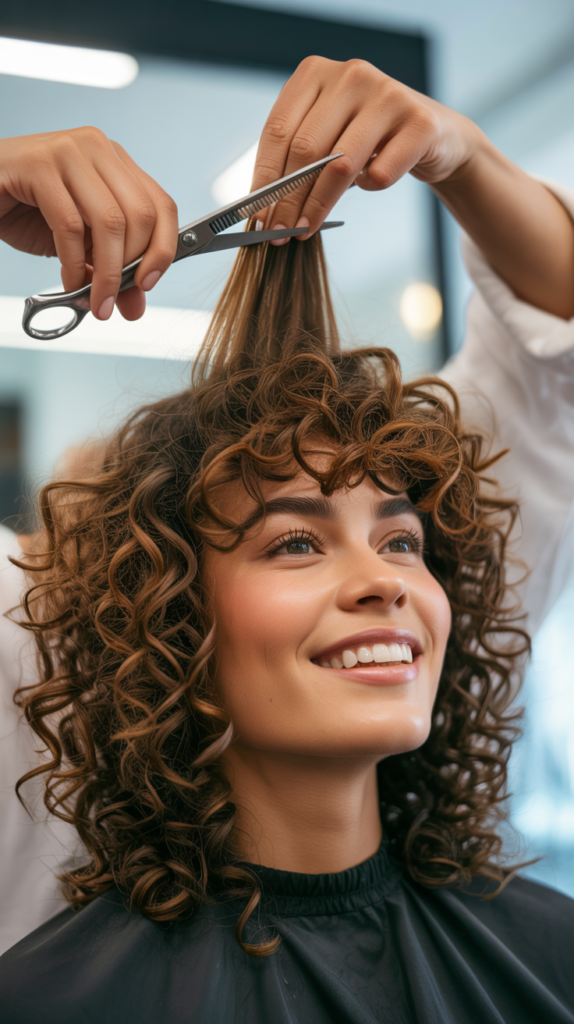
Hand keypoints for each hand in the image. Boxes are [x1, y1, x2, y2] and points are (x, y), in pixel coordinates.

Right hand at [0, 127, 178, 319]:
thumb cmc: (28, 211)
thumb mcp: (80, 244)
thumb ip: (109, 269)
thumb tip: (134, 305)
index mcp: (116, 162)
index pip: (162, 205)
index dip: (163, 249)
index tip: (149, 284)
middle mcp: (98, 148)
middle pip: (141, 215)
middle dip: (131, 268)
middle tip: (115, 302)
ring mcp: (69, 152)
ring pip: (110, 221)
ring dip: (106, 273)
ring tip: (95, 302)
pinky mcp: (38, 165)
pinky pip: (70, 225)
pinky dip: (73, 264)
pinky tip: (70, 283)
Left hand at [252, 56, 477, 243]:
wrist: (429, 134)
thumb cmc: (366, 139)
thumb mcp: (325, 136)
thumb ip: (294, 160)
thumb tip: (263, 211)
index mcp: (316, 72)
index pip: (278, 131)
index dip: (265, 179)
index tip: (258, 217)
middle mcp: (350, 75)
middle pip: (306, 150)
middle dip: (289, 200)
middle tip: (281, 233)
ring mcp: (387, 94)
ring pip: (340, 165)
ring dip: (319, 206)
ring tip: (306, 229)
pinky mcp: (419, 121)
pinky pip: (380, 174)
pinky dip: (370, 187)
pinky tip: (374, 178)